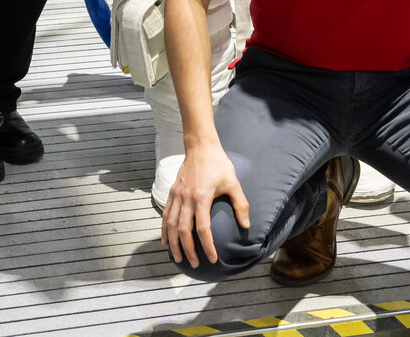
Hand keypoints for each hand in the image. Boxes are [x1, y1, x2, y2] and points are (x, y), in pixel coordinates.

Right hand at [161, 143, 248, 268]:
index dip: (207, 246)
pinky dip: (164, 229)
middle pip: (183, 230)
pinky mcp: (172, 192)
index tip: (212, 258)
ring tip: (177, 258)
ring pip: (170, 224)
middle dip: (188, 250)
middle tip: (195, 264)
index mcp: (202, 197)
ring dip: (173, 243)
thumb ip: (240, 204)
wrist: (200, 145)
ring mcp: (177, 195)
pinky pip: (165, 214)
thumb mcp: (233, 182)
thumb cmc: (218, 163)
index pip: (202, 228)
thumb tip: (246, 225)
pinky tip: (165, 241)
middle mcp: (186, 198)